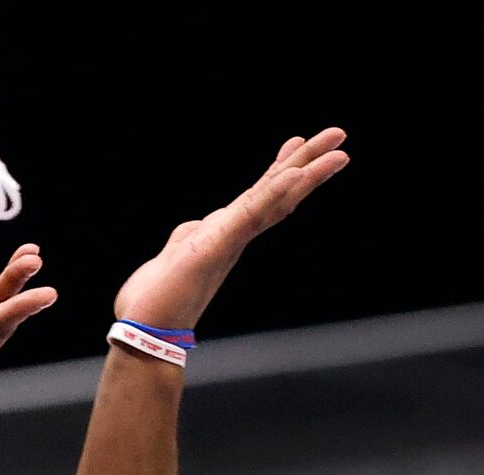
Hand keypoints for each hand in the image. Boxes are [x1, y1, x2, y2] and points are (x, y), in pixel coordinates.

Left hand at [114, 129, 348, 336]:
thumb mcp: (170, 257)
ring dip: (305, 175)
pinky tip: (294, 175)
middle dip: (307, 164)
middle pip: (277, 193)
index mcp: (223, 235)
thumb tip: (187, 235)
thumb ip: (184, 241)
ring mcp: (227, 241)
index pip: (259, 197)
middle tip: (338, 134)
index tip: (296, 142)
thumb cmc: (154, 302)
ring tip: (336, 154)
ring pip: (273, 200)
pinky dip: (273, 194)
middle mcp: (232, 237)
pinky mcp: (214, 247)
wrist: (145, 331)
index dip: (279, 170)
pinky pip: (248, 215)